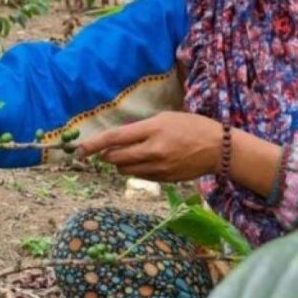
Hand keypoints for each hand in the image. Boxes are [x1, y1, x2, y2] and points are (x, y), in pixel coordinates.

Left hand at [76, 112, 221, 181]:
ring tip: (131, 154)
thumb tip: (119, 139)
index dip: (94, 144)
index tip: (79, 149)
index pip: (115, 138)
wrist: (218, 148)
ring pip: (125, 170)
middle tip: (107, 150)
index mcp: (152, 130)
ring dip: (120, 163)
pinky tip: (146, 161)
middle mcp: (152, 150)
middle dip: (106, 155)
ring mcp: (158, 168)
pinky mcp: (164, 179)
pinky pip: (139, 176)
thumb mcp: (165, 118)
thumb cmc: (192, 126)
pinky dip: (136, 170)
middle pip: (115, 158)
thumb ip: (141, 128)